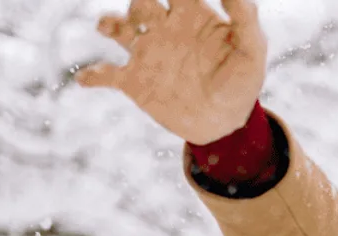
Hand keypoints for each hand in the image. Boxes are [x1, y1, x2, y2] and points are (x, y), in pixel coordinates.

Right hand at [79, 0, 268, 144]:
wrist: (223, 123)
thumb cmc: (241, 81)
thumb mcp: (252, 49)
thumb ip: (245, 17)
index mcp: (190, 14)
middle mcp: (163, 27)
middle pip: (142, 1)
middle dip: (139, 1)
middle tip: (144, 12)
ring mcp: (146, 53)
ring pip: (118, 27)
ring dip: (109, 23)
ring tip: (108, 27)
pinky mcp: (135, 81)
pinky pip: (106, 74)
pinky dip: (93, 75)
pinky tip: (85, 79)